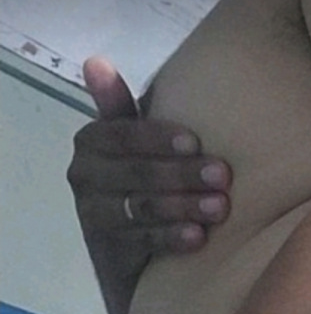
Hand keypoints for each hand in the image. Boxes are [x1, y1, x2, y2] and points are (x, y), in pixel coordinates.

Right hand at [67, 55, 232, 285]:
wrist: (128, 252)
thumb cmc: (139, 182)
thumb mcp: (134, 143)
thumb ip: (122, 107)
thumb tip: (95, 61)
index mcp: (91, 142)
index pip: (122, 134)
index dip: (158, 137)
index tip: (196, 141)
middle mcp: (84, 177)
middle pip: (136, 172)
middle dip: (181, 174)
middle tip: (223, 176)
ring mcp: (94, 217)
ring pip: (141, 208)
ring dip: (183, 206)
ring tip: (220, 208)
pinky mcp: (109, 252)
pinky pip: (143, 242)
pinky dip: (172, 238)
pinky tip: (198, 237)